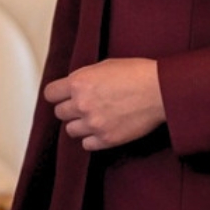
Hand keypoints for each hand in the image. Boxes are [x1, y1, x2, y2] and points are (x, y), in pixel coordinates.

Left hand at [45, 57, 164, 149]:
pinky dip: (92, 138)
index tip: (63, 96)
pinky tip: (102, 129)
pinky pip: (86, 144)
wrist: (160, 90)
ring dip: (80, 124)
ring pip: (71, 130)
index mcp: (79, 82)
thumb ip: (85, 78)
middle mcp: (82, 104)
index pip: (50, 94)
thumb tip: (74, 87)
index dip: (57, 94)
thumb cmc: (137, 73)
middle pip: (60, 113)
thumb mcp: (104, 66)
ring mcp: (94, 123)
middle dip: (70, 109)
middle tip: (83, 106)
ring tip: (94, 118)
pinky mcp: (107, 139)